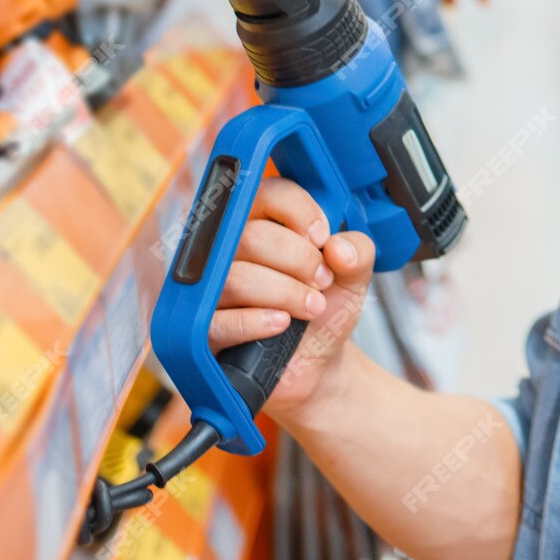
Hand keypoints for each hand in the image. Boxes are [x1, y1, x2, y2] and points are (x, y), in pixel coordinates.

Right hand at [207, 177, 375, 415]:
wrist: (317, 366)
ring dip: (286, 293)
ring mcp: (211, 290)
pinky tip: (281, 325)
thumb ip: (358, 252)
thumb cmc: (324, 312)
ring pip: (237, 277)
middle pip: (251, 237)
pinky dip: (256, 321)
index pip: (266, 193)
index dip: (298, 212)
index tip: (322, 238)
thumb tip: (338, 248)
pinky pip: (217, 318)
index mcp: (262, 224)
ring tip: (311, 308)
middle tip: (321, 282)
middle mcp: (229, 251)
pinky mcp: (202, 329)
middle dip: (299, 261)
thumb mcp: (353, 277)